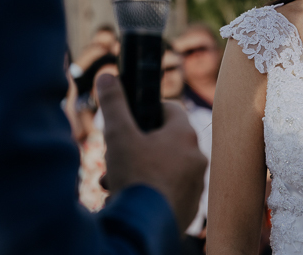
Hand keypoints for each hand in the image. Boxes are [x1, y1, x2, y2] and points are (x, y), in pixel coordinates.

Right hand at [96, 73, 206, 231]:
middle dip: (136, 146)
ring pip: (164, 167)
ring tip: (114, 180)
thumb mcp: (118, 135)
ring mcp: (195, 185)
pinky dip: (148, 190)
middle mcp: (196, 158)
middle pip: (164, 140)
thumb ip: (113, 103)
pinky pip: (167, 191)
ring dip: (138, 170)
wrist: (146, 228)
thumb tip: (107, 75)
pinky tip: (127, 197)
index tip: (130, 118)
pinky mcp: (188, 207)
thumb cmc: (135, 177)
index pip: (170, 108)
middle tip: (115, 154)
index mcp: (184, 135)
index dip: (148, 109)